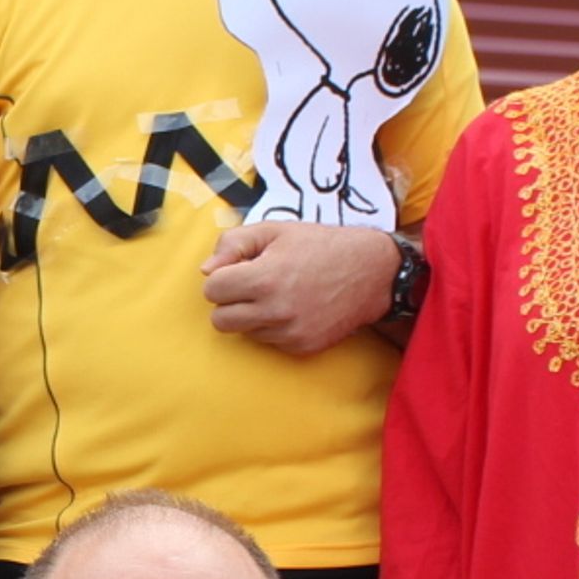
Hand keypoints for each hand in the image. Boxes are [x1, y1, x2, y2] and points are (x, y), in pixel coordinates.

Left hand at [201, 220, 395, 353]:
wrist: (372, 271)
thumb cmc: (319, 245)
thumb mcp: (274, 230)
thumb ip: (233, 244)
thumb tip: (206, 270)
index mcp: (264, 278)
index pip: (211, 290)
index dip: (222, 277)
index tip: (239, 270)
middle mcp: (276, 310)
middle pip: (220, 320)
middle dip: (229, 301)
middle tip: (251, 286)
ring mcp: (290, 332)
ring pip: (244, 332)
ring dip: (252, 315)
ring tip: (277, 294)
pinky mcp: (303, 347)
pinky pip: (269, 342)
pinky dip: (273, 327)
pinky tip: (293, 308)